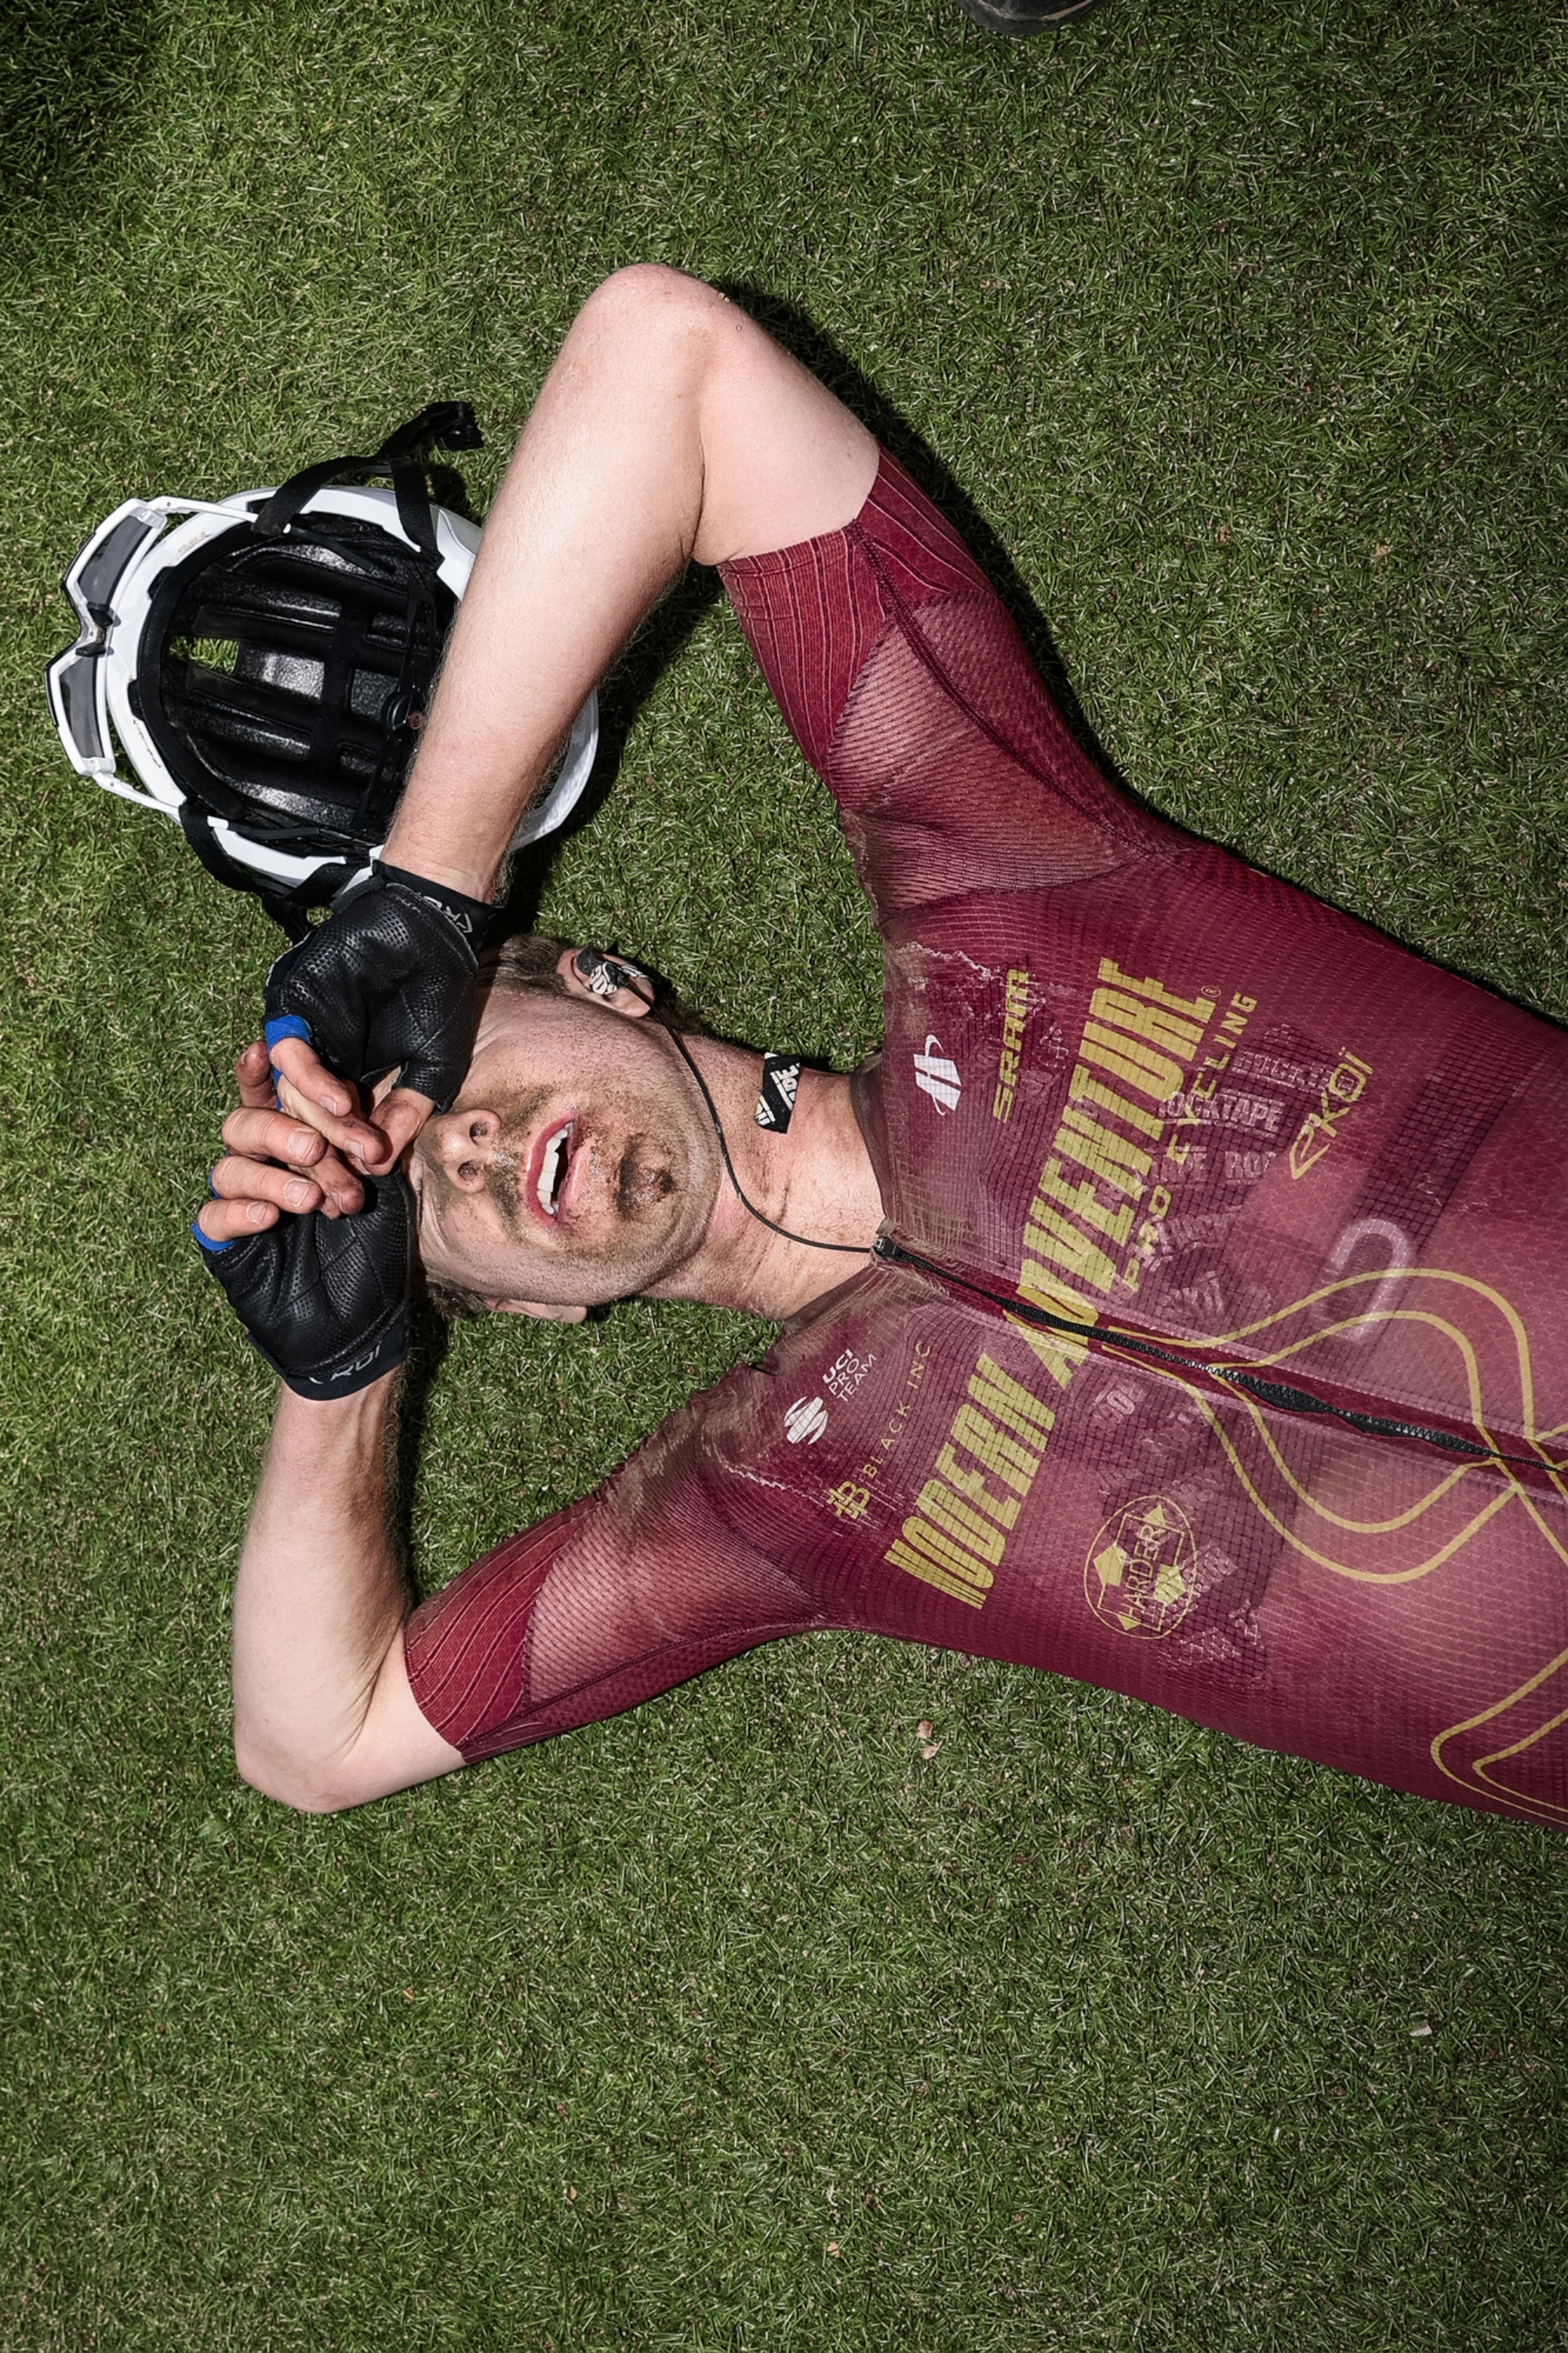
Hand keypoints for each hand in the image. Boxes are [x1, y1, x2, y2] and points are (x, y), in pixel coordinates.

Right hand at [195, 1047, 413, 1399]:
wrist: (360, 1329)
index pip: (272, 1093)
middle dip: (288, 1132)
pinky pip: (214, 1214)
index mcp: (300, 1142)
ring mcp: (242, 1202)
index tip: (272, 1049)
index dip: (265, 1069)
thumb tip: (376, 1101)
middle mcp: (266, 1164)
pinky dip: (242, 1210)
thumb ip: (371, 1143)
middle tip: (321, 1149)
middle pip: (247, 1122)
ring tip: (314, 1199)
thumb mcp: (386, 1189)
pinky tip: (273, 1217)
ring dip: (275, 1176)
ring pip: (231, 1164)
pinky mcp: (226, 1243)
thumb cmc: (377, 1255)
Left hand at [263, 862, 493, 1163]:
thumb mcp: (433, 1070)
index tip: (358, 1198)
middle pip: (305, 1125)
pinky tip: (341, 1102)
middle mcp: (321, 1063)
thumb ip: (406, 1112)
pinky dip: (311, 1082)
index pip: (333, 1136)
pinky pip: (288, 1054)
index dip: (343, 1170)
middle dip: (330, 1161)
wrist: (433, 930)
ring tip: (361, 1147)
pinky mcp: (293, 1007)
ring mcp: (304, 1036)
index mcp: (351, 1079)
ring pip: (293, 1097)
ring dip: (325, 1127)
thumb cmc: (439, 993)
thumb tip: (379, 1164)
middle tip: (348, 1192)